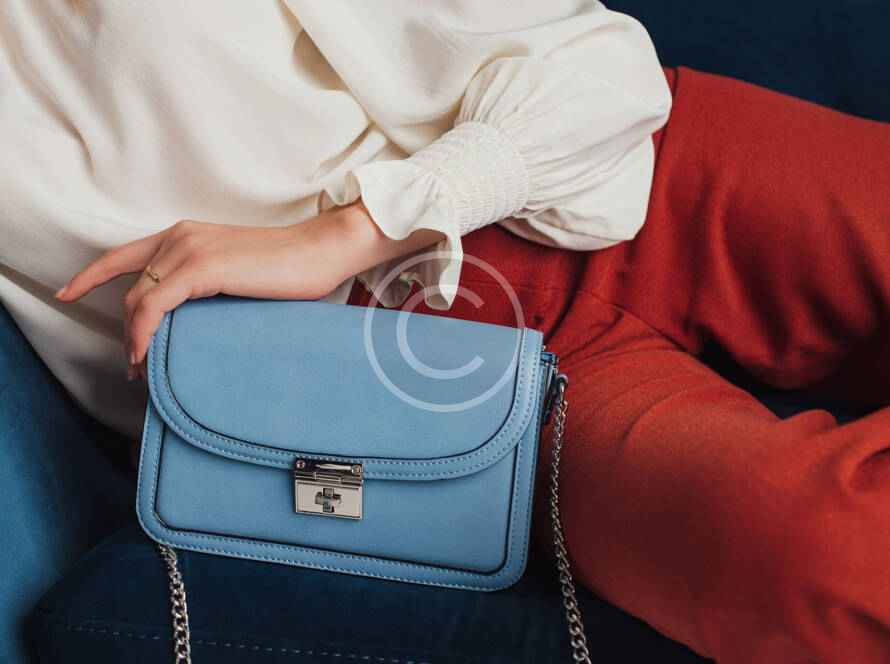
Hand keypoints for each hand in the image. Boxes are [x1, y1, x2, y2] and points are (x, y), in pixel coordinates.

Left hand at [56, 202, 443, 379]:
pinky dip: (143, 333)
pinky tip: (145, 354)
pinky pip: (153, 306)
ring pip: (138, 300)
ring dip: (133, 338)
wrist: (320, 250)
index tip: (69, 293)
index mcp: (187, 235)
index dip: (91, 275)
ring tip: (142, 368)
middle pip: (131, 288)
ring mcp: (187, 250)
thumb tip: (191, 321)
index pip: (125, 256)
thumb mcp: (238, 273)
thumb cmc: (291, 268)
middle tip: (134, 363)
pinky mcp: (200, 268)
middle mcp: (179, 237)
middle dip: (124, 329)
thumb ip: (208, 286)